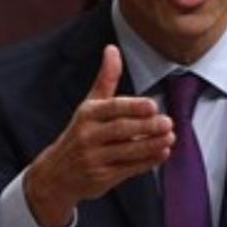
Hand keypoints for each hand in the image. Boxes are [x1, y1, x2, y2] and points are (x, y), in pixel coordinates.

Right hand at [23, 45, 173, 226]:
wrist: (56, 174)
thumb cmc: (80, 133)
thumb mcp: (89, 105)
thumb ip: (105, 79)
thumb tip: (112, 48)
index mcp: (87, 115)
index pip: (111, 109)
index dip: (132, 107)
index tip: (153, 105)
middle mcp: (88, 136)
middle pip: (120, 130)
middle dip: (146, 127)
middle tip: (168, 122)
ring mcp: (94, 158)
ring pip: (127, 151)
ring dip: (151, 145)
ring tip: (170, 137)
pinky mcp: (102, 177)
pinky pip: (128, 169)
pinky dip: (147, 162)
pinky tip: (162, 153)